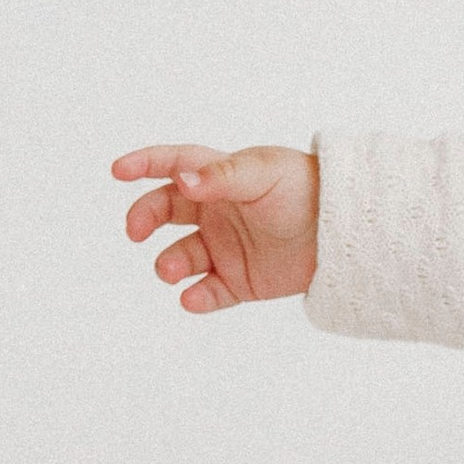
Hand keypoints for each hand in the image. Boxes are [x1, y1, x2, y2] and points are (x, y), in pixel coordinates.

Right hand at [113, 143, 320, 309]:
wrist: (345, 230)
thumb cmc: (307, 189)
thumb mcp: (264, 173)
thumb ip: (223, 177)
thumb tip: (182, 180)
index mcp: (221, 178)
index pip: (174, 165)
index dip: (144, 165)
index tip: (117, 171)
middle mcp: (217, 212)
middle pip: (165, 211)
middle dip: (145, 218)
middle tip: (135, 230)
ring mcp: (226, 247)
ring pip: (182, 256)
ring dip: (169, 262)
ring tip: (172, 268)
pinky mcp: (241, 280)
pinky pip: (209, 293)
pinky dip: (197, 298)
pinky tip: (193, 298)